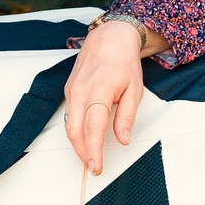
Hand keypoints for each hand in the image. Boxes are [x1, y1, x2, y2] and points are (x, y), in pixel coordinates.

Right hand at [64, 20, 149, 174]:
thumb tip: (123, 139)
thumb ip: (126, 117)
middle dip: (83, 153)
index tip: (96, 166)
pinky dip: (76, 130)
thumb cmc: (123, 62)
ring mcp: (72, 90)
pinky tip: (86, 138)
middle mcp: (81, 91)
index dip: (93, 150)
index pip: (93, 128)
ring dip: (78, 144)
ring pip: (70, 125)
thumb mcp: (135, 90)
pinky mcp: (69, 90)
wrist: (109, 38)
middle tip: (94, 166)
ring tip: (90, 156)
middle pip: (75, 131)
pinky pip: (70, 115)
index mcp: (100, 90)